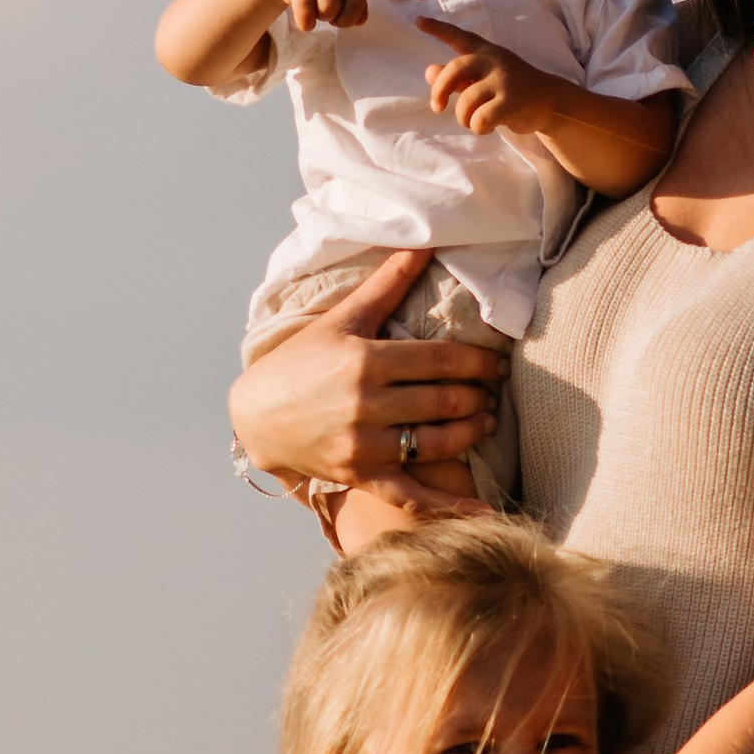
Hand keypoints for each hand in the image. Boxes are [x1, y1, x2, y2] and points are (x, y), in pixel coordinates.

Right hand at [229, 249, 507, 497]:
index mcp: (366, 361)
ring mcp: (362, 444)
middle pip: (444, 401)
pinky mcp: (359, 475)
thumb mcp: (343, 318)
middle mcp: (366, 404)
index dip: (478, 363)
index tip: (497, 365)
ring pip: (436, 442)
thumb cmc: (302, 360)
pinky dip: (448, 507)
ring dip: (470, 433)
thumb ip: (388, 283)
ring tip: (484, 422)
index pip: (442, 361)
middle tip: (495, 392)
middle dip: (478, 397)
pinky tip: (482, 512)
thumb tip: (422, 241)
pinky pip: (412, 495)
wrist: (256, 413)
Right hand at [268, 0, 430, 32]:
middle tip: (332, 10)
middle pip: (353, 10)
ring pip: (331, 13)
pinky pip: (309, 19)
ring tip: (317, 3)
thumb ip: (359, 3)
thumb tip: (360, 20)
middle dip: (342, 19)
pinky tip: (301, 8)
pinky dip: (306, 23)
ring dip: (323, 18)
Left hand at [418, 20, 560, 139]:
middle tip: (437, 107)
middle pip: (454, 71)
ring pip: (466, 103)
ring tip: (475, 121)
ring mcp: (503, 80)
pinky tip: (487, 127)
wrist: (550, 101)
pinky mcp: (510, 101)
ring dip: (465, 119)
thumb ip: (457, 76)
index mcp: (485, 52)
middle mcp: (493, 61)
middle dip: (439, 91)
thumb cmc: (512, 89)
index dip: (438, 29)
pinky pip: (480, 120)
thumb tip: (428, 71)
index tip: (418, 21)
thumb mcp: (485, 78)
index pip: (459, 37)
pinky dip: (478, 128)